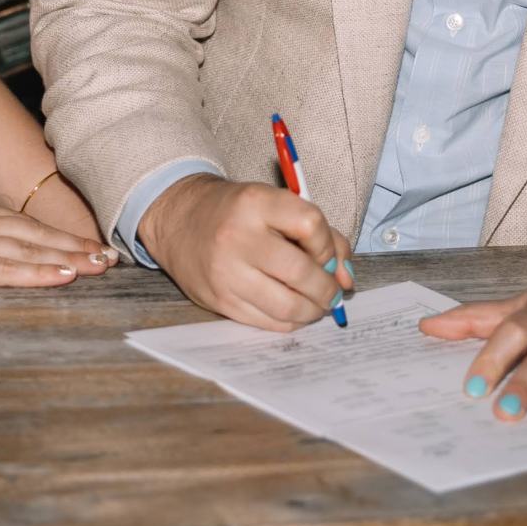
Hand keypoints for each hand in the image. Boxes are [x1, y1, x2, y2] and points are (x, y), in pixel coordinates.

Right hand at [0, 190, 117, 287]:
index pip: (23, 226)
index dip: (58, 236)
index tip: (87, 245)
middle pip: (37, 236)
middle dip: (76, 246)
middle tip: (112, 258)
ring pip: (31, 251)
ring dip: (70, 259)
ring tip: (101, 267)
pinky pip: (6, 269)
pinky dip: (39, 273)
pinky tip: (64, 277)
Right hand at [139, 173, 354, 329]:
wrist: (179, 221)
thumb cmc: (237, 212)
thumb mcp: (275, 204)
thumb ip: (320, 234)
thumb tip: (346, 278)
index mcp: (256, 203)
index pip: (311, 225)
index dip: (329, 246)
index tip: (327, 255)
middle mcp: (238, 237)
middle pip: (301, 272)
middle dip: (327, 288)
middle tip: (332, 292)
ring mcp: (226, 273)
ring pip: (287, 305)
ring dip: (313, 310)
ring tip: (317, 304)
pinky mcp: (219, 301)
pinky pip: (267, 322)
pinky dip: (290, 321)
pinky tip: (294, 311)